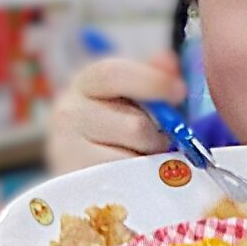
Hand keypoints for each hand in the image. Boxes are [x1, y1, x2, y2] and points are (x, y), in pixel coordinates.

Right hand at [50, 53, 184, 171]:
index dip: (153, 82)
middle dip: (157, 136)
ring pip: (131, 159)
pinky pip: (123, 185)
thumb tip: (168, 60)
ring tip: (139, 159)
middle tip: (158, 141)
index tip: (180, 91)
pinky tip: (128, 178)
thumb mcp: (135, 95)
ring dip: (148, 163)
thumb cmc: (118, 124)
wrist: (85, 167)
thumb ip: (154, 77)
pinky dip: (135, 183)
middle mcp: (68, 113)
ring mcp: (67, 150)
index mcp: (87, 82)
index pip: (115, 74)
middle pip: (134, 125)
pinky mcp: (74, 182)